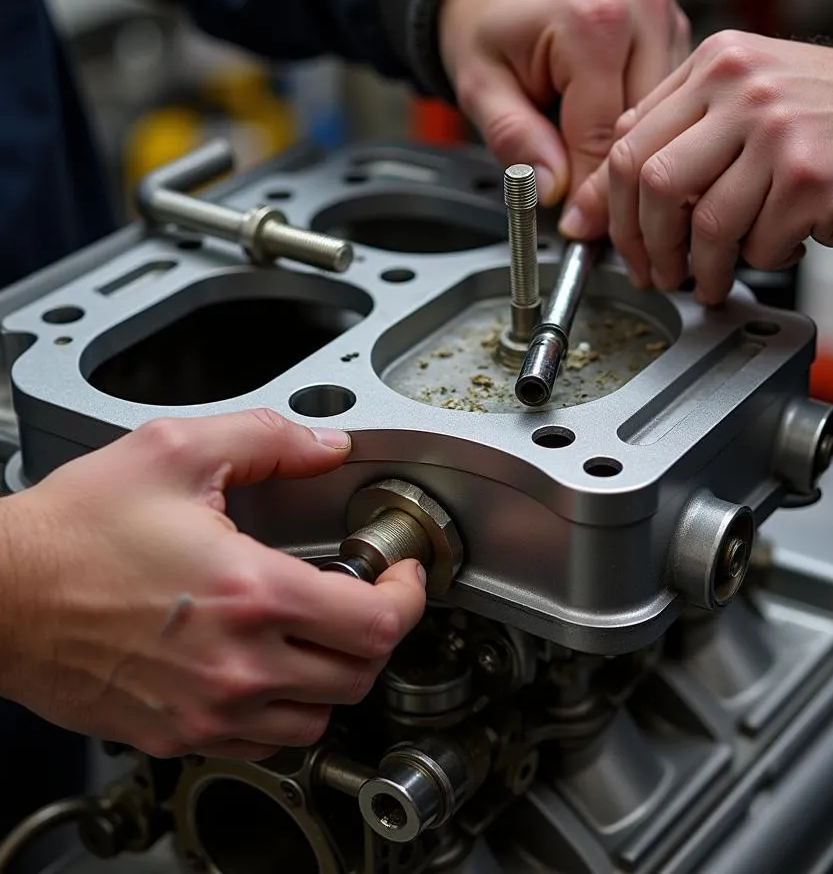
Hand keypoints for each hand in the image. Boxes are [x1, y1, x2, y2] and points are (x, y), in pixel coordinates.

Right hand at [0, 410, 425, 760]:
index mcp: (250, 594)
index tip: (404, 576)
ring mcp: (206, 711)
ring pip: (318, 721)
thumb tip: (325, 445)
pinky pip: (263, 743)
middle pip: (360, 675)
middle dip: (380, 632)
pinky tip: (270, 666)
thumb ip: (268, 439)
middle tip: (368, 596)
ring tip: (322, 632)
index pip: (377, 622)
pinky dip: (285, 711)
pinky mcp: (176, 735)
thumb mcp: (176, 451)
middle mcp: (236, 666)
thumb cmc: (72, 530)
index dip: (409, 596)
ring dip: (336, 675)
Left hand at [439, 0, 688, 204]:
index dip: (593, 194)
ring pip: (668, 118)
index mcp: (594, 21)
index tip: (581, 229)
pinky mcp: (675, 26)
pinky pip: (669, 98)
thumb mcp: (480, 84)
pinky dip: (647, 127)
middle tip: (593, 221)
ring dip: (640, 154)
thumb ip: (514, 139)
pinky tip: (618, 142)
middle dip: (619, 181)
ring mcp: (666, 14)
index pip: (606, 136)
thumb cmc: (487, 17)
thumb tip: (550, 191)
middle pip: (648, 129)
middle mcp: (643, 9)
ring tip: (602, 181)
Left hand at [560, 30, 832, 303]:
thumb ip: (683, 134)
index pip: (629, 140)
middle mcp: (743, 88)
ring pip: (702, 222)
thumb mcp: (754, 99)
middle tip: (654, 272)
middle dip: (642, 243)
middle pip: (650, 182)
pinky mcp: (813, 179)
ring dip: (699, 268)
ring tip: (709, 281)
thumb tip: (605, 196)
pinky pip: (755, 244)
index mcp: (717, 64)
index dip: (609, 204)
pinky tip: (774, 250)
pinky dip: (757, 261)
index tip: (609, 239)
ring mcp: (779, 132)